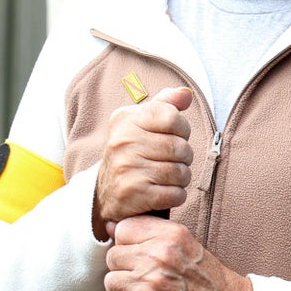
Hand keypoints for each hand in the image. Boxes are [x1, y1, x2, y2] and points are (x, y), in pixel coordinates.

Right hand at [93, 87, 193, 239]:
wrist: (104, 193)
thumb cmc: (134, 152)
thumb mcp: (143, 122)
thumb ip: (166, 104)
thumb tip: (185, 94)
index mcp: (126, 119)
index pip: (174, 118)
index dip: (182, 130)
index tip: (171, 137)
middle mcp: (122, 141)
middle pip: (181, 148)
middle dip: (184, 157)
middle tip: (170, 161)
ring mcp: (125, 168)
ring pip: (181, 172)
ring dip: (181, 178)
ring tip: (166, 177)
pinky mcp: (132, 194)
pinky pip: (175, 195)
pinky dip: (176, 196)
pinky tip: (163, 192)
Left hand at [104, 216, 253, 290]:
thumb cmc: (207, 277)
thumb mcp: (186, 242)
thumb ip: (152, 233)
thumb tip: (111, 226)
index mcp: (171, 235)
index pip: (124, 228)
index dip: (127, 241)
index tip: (136, 250)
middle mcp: (158, 255)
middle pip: (113, 256)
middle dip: (124, 266)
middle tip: (142, 273)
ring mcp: (149, 282)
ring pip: (110, 281)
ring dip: (123, 288)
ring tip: (144, 289)